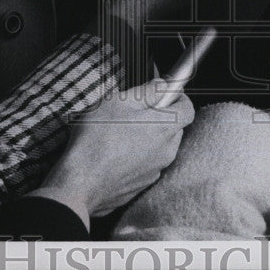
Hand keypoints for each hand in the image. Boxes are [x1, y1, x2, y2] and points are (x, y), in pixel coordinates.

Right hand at [31, 78, 194, 221]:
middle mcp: (167, 151)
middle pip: (174, 127)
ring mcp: (155, 170)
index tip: (163, 94)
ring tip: (120, 133)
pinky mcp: (142, 184)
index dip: (177, 98)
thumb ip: (146, 91)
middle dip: (159, 117)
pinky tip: (115, 152)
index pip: (188, 108)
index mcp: (165, 127)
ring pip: (159, 146)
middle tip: (134, 111)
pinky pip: (147, 163)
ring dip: (147, 137)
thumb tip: (162, 84)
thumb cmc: (98, 140)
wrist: (81, 182)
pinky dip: (137, 155)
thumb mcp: (119, 102)